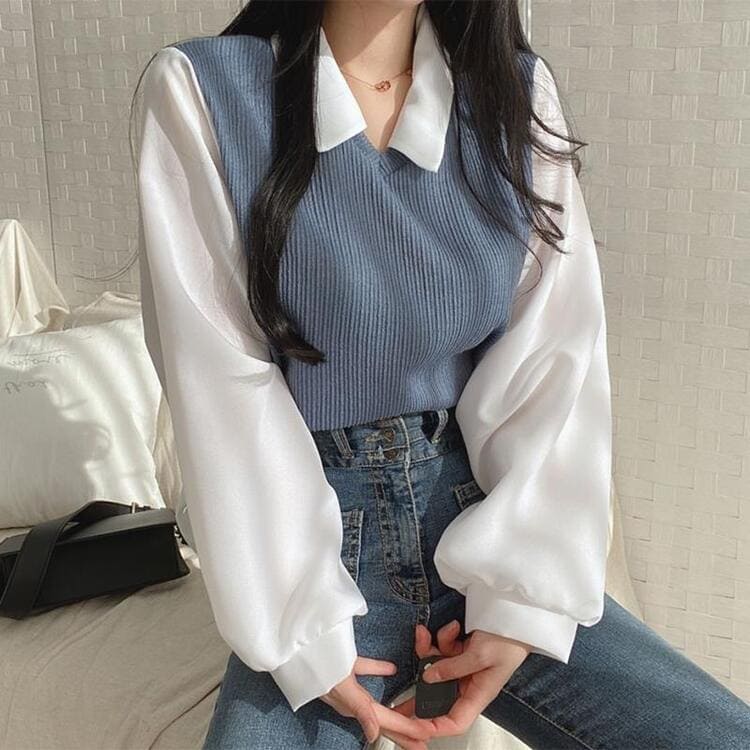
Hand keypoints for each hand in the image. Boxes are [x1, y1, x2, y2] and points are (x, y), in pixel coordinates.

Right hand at [320, 655, 434, 748]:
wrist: (293, 642)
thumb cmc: (315, 663)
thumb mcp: (339, 684)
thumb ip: (359, 708)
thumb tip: (373, 734)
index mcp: (352, 704)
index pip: (385, 722)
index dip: (406, 730)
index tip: (425, 738)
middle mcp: (350, 698)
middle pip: (383, 718)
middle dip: (404, 730)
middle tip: (424, 740)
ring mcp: (346, 683)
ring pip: (376, 700)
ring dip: (395, 707)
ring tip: (413, 714)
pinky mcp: (342, 665)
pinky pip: (364, 670)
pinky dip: (378, 671)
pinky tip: (392, 670)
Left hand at [391, 622, 531, 740]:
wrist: (516, 615)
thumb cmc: (508, 640)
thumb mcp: (480, 654)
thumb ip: (452, 666)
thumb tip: (428, 677)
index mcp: (478, 694)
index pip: (454, 722)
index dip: (433, 727)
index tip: (411, 726)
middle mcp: (469, 684)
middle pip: (438, 695)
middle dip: (418, 689)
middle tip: (395, 695)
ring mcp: (464, 667)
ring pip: (436, 668)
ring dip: (429, 650)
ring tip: (426, 633)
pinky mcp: (462, 651)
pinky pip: (443, 649)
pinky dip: (442, 637)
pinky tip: (452, 627)